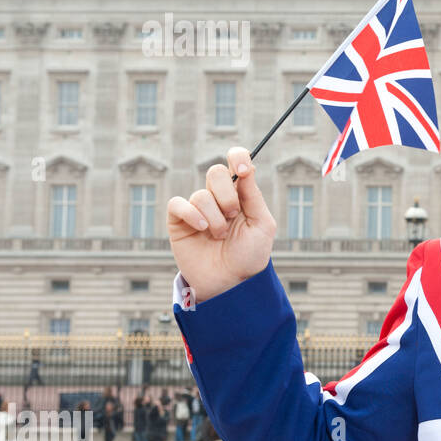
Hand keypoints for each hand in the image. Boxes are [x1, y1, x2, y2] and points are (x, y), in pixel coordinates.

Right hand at [166, 147, 275, 303]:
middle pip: (215, 172)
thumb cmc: (250, 255)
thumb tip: (246, 169)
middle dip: (227, 195)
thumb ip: (253, 196)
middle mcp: (218, 197)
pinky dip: (192, 214)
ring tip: (220, 236)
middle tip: (233, 215)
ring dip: (215, 217)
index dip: (238, 157)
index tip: (243, 170)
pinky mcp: (179, 221)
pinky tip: (203, 229)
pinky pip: (178, 204)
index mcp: (241, 194)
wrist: (231, 282)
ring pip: (201, 195)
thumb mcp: (262, 225)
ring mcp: (198, 208)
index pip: (236, 162)